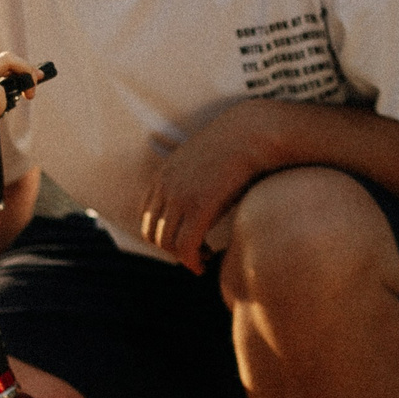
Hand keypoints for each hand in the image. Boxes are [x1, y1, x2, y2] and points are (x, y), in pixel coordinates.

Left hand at [139, 103, 278, 273]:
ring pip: (167, 243)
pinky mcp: (199, 207)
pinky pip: (186, 246)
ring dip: (184, 257)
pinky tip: (205, 264)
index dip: (162, 235)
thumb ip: (190, 182)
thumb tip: (197, 201)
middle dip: (170, 249)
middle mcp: (165, 186)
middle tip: (195, 253)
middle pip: (152, 233)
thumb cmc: (235, 149)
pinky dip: (192, 261)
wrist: (252, 133)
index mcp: (162, 175)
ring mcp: (180, 196)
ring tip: (204, 258)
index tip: (184, 241)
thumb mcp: (202, 164)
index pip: (146, 216)